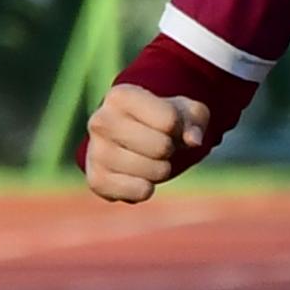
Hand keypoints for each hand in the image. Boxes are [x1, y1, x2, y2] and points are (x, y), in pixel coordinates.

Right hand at [84, 84, 221, 204]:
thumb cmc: (160, 119)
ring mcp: (95, 152)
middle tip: (160, 145)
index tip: (168, 125)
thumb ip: (194, 119)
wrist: (129, 138)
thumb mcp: (184, 110)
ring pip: (153, 172)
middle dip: (170, 150)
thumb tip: (194, 140)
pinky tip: (138, 177)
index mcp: (120, 96)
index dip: (179, 127)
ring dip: (161, 170)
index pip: (170, 120)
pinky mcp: (96, 180)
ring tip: (149, 159)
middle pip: (162, 147)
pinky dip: (147, 189)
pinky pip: (140, 192)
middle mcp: (100, 121)